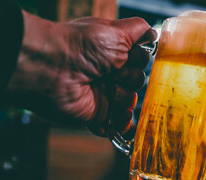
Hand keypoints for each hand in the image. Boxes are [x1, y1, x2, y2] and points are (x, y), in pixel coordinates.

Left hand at [7, 11, 155, 135]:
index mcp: (110, 51)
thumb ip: (139, 30)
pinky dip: (122, 122)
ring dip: (125, 98)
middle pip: (136, 81)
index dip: (140, 60)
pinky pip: (115, 125)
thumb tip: (153, 33)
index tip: (133, 56)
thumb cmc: (81, 45)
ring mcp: (100, 94)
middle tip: (115, 72)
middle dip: (132, 78)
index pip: (139, 60)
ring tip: (111, 91)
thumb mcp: (116, 30)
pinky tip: (121, 115)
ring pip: (128, 102)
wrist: (53, 69)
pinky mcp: (94, 114)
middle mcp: (106, 72)